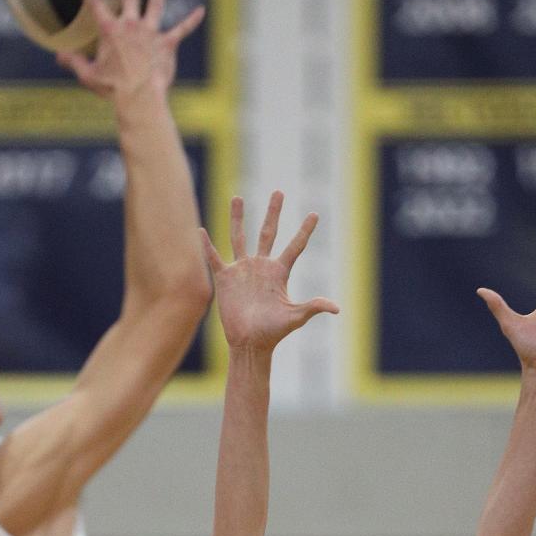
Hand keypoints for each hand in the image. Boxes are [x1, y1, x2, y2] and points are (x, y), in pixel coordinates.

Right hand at [55, 0, 204, 99]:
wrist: (139, 97)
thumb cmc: (113, 88)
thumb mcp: (88, 75)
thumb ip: (74, 62)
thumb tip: (59, 56)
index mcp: (110, 31)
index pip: (95, 4)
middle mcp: (131, 26)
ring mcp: (150, 33)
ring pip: (155, 6)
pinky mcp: (166, 45)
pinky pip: (181, 30)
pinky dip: (191, 21)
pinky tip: (200, 11)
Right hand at [201, 192, 339, 352]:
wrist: (249, 343)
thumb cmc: (273, 333)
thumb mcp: (295, 317)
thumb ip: (313, 307)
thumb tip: (336, 308)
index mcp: (279, 273)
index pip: (295, 246)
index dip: (305, 230)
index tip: (315, 214)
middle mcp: (261, 267)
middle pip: (268, 233)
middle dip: (273, 212)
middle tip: (279, 192)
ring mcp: (242, 271)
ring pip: (239, 237)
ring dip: (238, 217)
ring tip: (237, 196)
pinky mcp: (225, 279)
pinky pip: (214, 258)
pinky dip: (206, 246)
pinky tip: (199, 231)